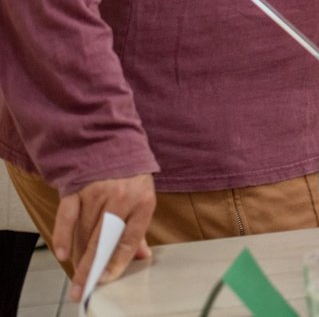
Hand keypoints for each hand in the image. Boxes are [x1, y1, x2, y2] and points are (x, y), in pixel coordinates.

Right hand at [53, 173, 155, 299]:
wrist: (114, 144)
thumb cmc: (131, 177)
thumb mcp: (143, 199)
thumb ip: (139, 230)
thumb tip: (142, 257)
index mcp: (142, 201)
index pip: (130, 238)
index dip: (118, 261)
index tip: (106, 278)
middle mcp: (121, 197)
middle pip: (104, 239)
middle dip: (92, 267)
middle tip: (83, 287)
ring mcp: (97, 192)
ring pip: (85, 232)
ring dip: (80, 255)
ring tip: (77, 273)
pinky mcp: (78, 189)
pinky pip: (67, 216)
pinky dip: (63, 236)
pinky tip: (63, 253)